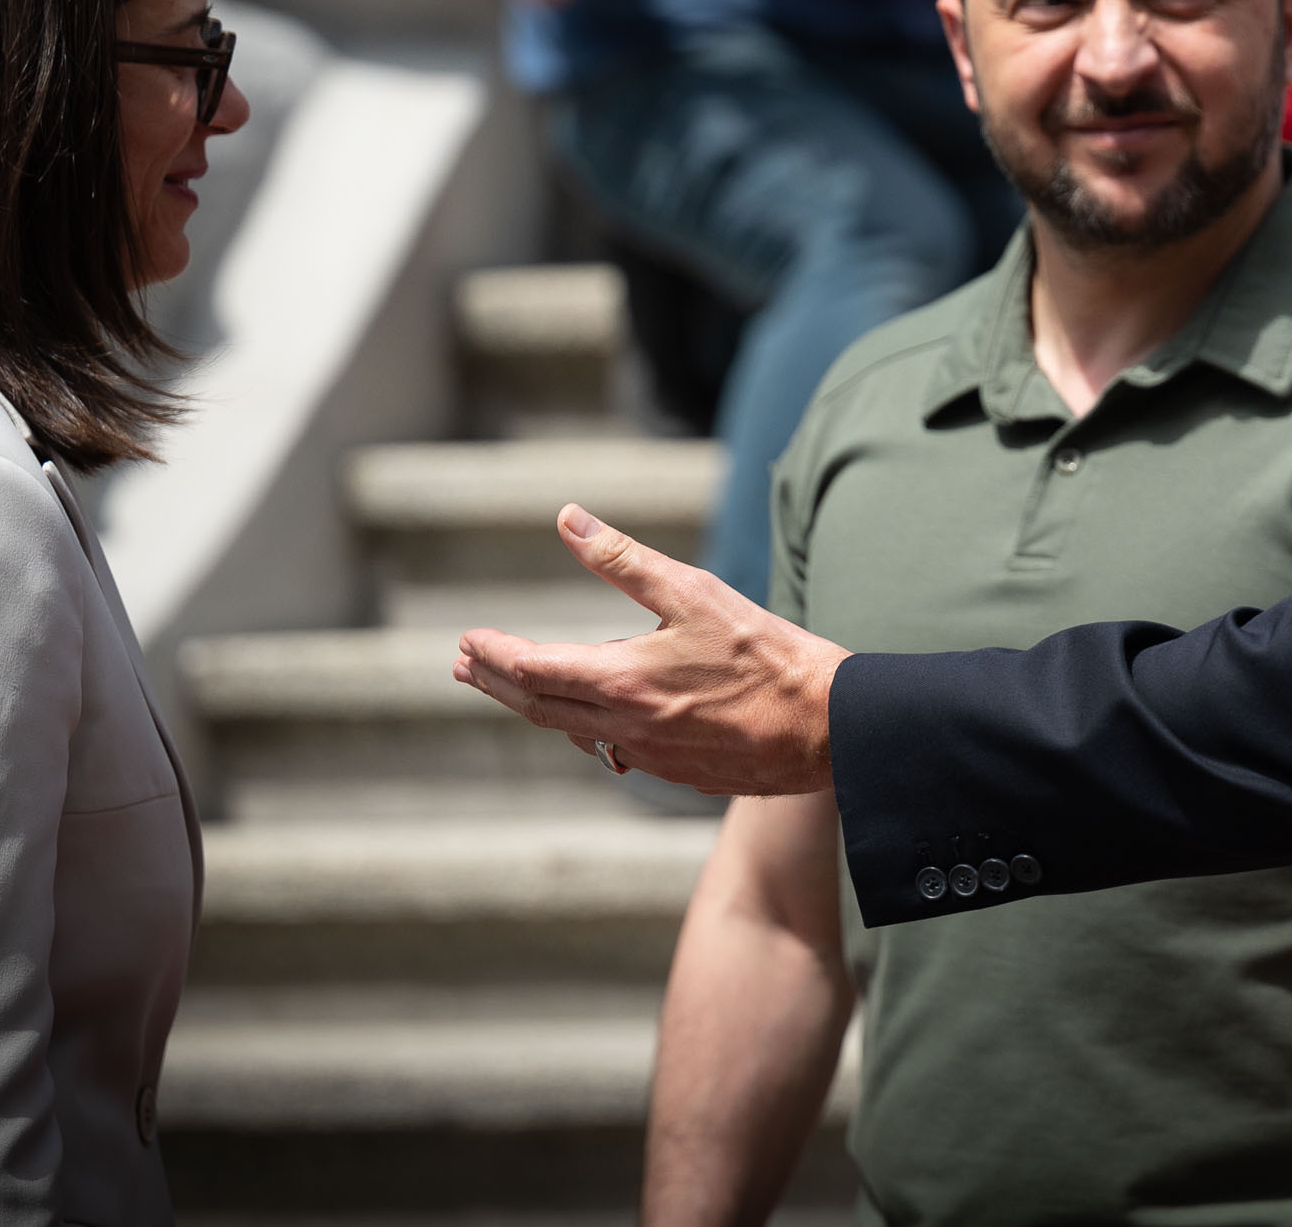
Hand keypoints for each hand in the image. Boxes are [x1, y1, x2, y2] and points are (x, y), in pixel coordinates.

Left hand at [452, 505, 848, 796]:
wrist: (826, 726)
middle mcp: (625, 727)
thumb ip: (624, 559)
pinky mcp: (676, 771)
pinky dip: (583, 728)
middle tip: (465, 665)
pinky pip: (612, 750)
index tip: (469, 639)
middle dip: (496, 682)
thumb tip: (569, 520)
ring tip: (513, 686)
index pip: (532, 668)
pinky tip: (588, 719)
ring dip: (535, 705)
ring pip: (573, 732)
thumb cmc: (767, 654)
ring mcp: (649, 756)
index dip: (495, 653)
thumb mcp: (694, 592)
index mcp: (623, 680)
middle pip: (539, 706)